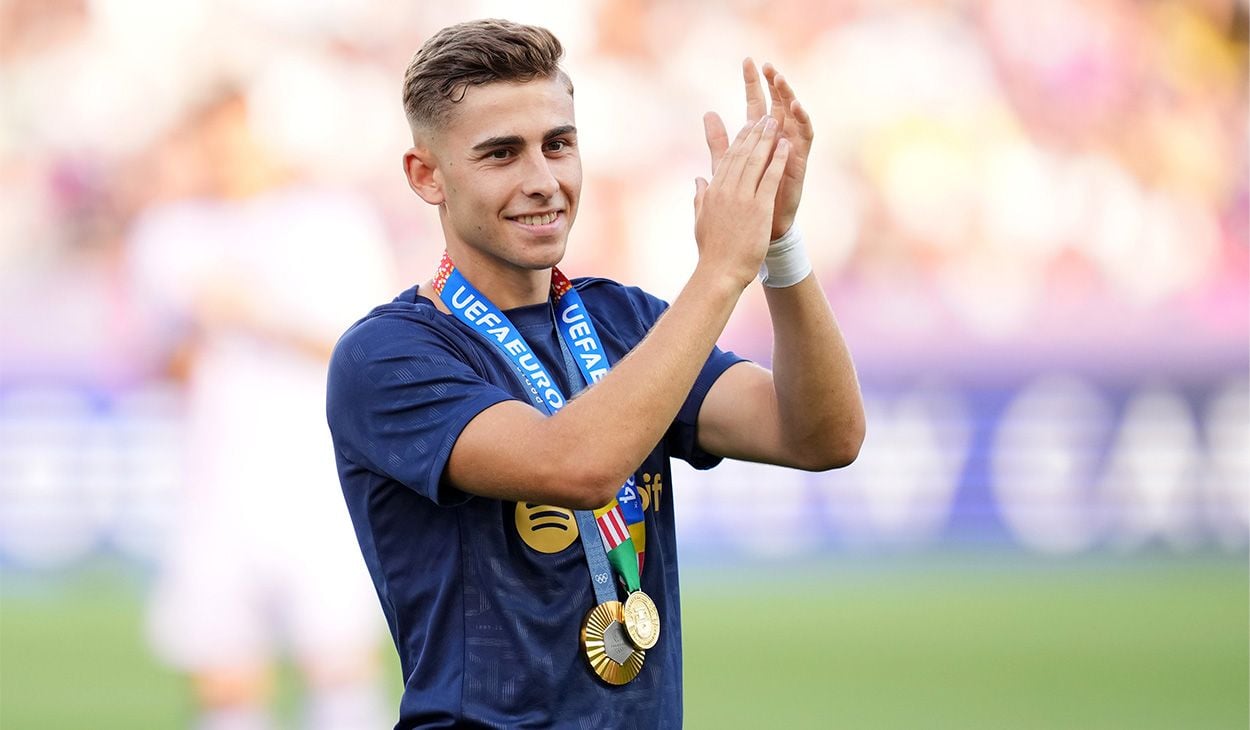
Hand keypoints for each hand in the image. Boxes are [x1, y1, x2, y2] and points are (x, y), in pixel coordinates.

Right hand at [692, 116, 789, 289]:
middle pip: (741, 154)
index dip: (739, 140)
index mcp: (713, 192)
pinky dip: (778, 160)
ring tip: (775, 123)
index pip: (727, 160)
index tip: (748, 127)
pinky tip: (786, 146)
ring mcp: (742, 198)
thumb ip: (699, 197)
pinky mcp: (758, 208)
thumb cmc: (711, 251)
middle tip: (764, 117)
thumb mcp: (701, 220)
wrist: (719, 272)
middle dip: (754, 133)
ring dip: (766, 139)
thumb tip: (698, 180)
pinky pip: (770, 178)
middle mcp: (726, 190)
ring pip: (755, 161)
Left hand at [703, 59, 813, 239]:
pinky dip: (802, 121)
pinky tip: (796, 108)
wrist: (757, 229)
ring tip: (781, 81)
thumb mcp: (728, 164)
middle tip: (768, 65)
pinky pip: (805, 137)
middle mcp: (777, 140)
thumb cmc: (745, 198)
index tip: (747, 61)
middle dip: (773, 84)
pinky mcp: (800, 162)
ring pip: (794, 116)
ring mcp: (790, 150)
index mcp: (759, 139)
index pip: (756, 104)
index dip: (752, 84)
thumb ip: (718, 141)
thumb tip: (707, 113)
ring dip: (789, 97)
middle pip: (777, 105)